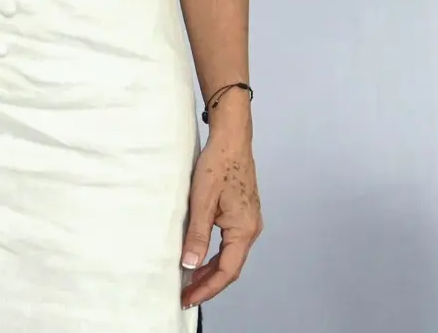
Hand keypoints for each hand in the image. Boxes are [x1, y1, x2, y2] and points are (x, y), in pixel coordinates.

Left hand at [180, 116, 260, 306]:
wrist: (232, 139)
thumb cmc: (218, 165)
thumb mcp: (202, 201)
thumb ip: (197, 235)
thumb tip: (190, 265)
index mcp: (244, 229)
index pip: (227, 271)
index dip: (207, 288)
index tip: (188, 298)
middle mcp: (251, 229)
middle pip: (230, 267)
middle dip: (208, 283)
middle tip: (186, 295)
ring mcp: (249, 222)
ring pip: (230, 256)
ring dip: (211, 270)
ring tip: (190, 282)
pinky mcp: (243, 215)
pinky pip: (230, 244)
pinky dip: (216, 255)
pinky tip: (201, 257)